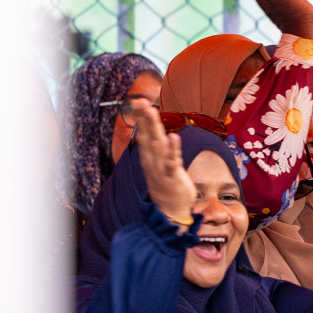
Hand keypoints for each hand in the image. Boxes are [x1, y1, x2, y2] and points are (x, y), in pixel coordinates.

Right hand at [132, 103, 196, 226]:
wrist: (170, 210)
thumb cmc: (166, 184)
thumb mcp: (158, 164)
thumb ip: (157, 149)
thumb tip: (154, 135)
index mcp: (149, 157)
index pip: (144, 133)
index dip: (141, 118)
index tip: (138, 101)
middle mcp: (152, 160)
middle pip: (148, 135)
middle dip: (144, 118)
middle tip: (139, 101)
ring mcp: (161, 168)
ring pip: (157, 144)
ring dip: (154, 128)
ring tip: (152, 112)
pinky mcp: (173, 176)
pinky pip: (172, 161)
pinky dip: (173, 149)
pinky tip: (174, 136)